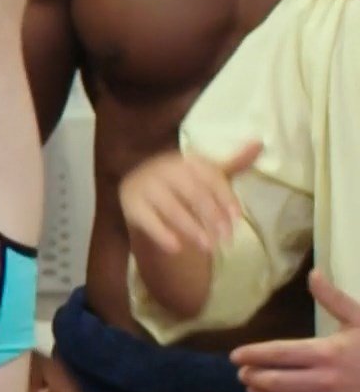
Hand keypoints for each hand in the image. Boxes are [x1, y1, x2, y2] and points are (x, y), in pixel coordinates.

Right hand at [117, 142, 258, 255]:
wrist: (139, 188)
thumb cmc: (181, 183)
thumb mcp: (206, 174)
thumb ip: (233, 163)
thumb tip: (260, 143)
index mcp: (184, 159)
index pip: (209, 176)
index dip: (225, 197)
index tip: (238, 218)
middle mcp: (162, 168)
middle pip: (192, 192)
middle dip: (212, 216)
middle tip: (226, 239)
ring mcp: (145, 185)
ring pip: (171, 208)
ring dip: (192, 228)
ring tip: (208, 247)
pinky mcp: (131, 204)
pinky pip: (147, 219)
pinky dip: (162, 234)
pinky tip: (176, 248)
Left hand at [232, 270, 359, 391]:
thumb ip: (334, 299)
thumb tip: (314, 274)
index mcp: (328, 353)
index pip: (278, 354)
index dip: (252, 354)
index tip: (236, 355)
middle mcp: (326, 382)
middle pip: (274, 382)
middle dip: (252, 377)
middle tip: (243, 374)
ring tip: (252, 390)